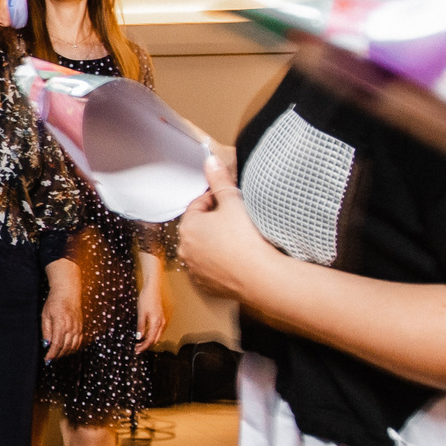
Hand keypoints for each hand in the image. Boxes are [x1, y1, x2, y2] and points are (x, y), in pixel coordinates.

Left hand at [41, 269, 85, 360]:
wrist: (68, 292)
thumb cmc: (54, 302)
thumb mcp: (45, 315)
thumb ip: (46, 331)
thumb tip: (46, 344)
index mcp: (61, 323)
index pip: (57, 344)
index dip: (52, 354)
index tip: (47, 360)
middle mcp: (71, 327)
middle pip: (65, 347)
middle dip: (57, 355)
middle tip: (50, 359)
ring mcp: (78, 327)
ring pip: (73, 346)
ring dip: (64, 353)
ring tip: (56, 355)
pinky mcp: (81, 327)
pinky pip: (78, 341)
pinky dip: (72, 348)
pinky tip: (66, 350)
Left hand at [134, 268, 169, 352]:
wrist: (153, 288)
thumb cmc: (146, 299)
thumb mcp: (141, 313)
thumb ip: (141, 326)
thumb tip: (139, 337)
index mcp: (156, 323)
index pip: (150, 339)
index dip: (144, 346)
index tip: (136, 351)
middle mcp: (161, 323)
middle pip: (155, 339)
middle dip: (146, 346)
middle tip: (136, 350)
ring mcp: (162, 321)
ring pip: (157, 336)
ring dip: (148, 341)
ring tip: (139, 344)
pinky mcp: (160, 318)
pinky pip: (157, 331)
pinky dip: (151, 336)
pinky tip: (145, 336)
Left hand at [176, 153, 285, 304]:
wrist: (261, 276)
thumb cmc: (246, 239)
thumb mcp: (233, 202)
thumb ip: (220, 180)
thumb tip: (210, 160)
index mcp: (187, 226)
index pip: (198, 204)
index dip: (215, 200)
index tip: (231, 202)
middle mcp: (185, 249)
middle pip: (199, 227)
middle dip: (214, 221)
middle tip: (236, 220)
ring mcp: (194, 269)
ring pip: (203, 248)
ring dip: (215, 242)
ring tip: (238, 240)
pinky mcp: (205, 284)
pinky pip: (210, 268)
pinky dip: (219, 262)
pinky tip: (236, 258)